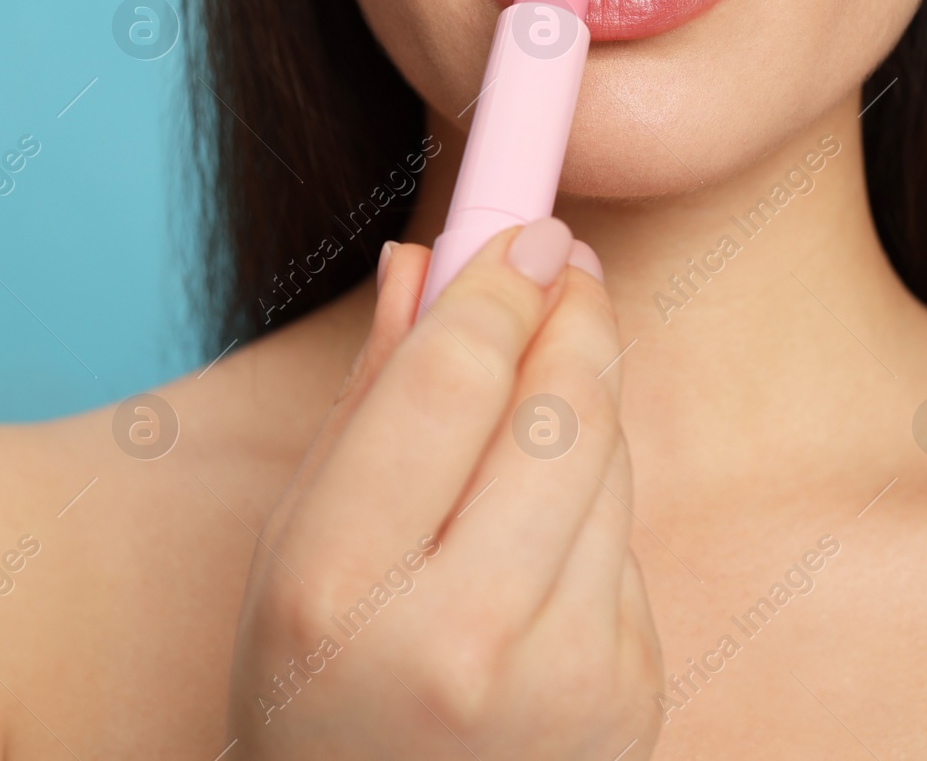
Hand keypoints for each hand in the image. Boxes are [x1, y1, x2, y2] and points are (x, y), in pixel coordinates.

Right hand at [225, 218, 661, 758]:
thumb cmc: (312, 684)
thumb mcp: (296, 543)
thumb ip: (364, 401)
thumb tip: (423, 263)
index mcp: (338, 589)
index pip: (448, 383)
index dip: (495, 287)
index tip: (523, 230)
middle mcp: (458, 638)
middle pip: (558, 410)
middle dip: (572, 318)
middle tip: (565, 264)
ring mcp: (561, 677)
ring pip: (607, 464)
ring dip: (578, 407)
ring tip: (520, 426)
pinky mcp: (630, 695)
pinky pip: (623, 540)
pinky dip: (586, 507)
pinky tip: (534, 541)